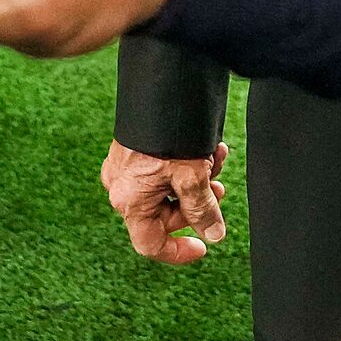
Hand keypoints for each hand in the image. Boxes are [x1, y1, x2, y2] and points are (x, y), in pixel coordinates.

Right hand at [103, 139, 229, 263]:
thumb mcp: (193, 177)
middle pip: (164, 214)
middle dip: (196, 203)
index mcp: (129, 201)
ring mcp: (125, 169)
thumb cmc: (168, 134)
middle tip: (219, 189)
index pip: (150, 243)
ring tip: (217, 158)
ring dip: (197, 180)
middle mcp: (121, 188)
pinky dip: (185, 166)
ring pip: (167, 190)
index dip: (177, 251)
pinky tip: (207, 149)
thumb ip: (202, 210)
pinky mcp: (132, 152)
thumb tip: (213, 234)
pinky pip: (161, 170)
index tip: (203, 247)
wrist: (160, 89)